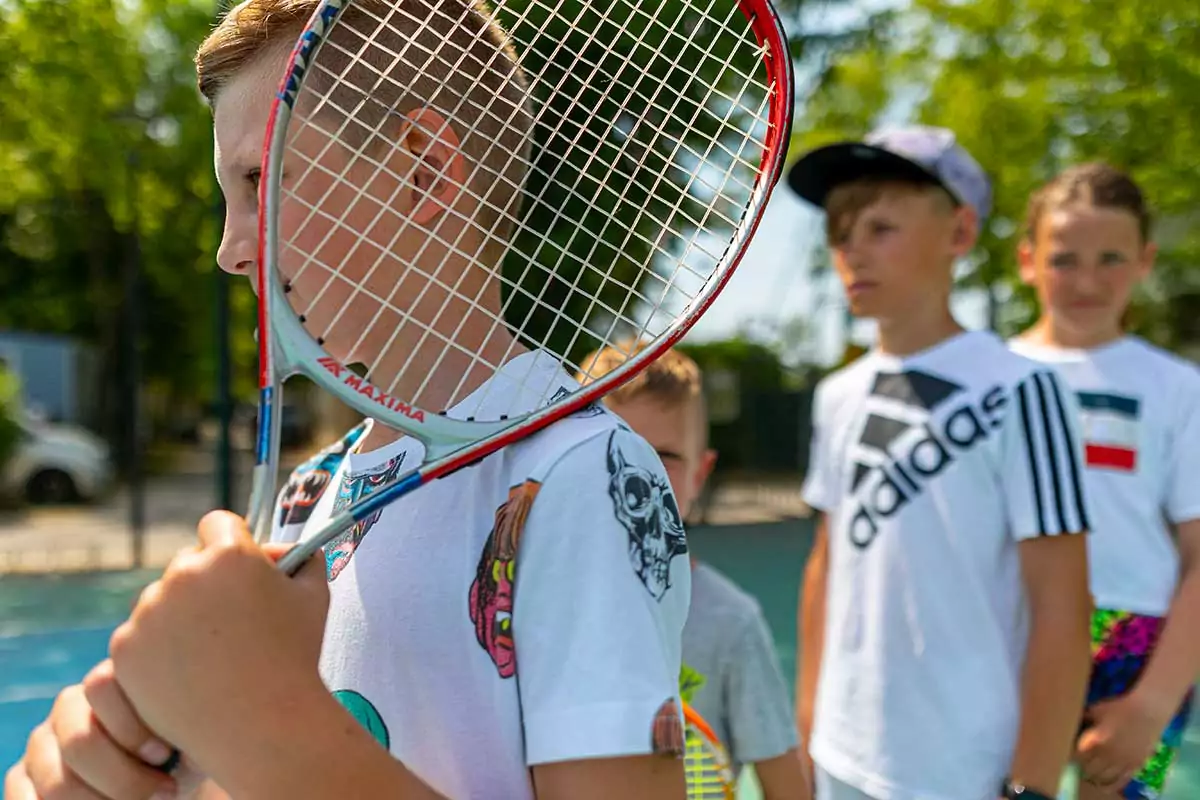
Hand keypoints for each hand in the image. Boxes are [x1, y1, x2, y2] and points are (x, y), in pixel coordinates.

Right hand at [4, 659, 178, 799]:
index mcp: (110, 681)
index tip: (165, 755)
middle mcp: (69, 706)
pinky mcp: (22, 777)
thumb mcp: (190, 733)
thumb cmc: (182, 752)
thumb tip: (179, 739)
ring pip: (57, 781)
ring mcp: (42, 742)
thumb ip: (181, 722)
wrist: (163, 779)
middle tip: (164, 794)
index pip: (101, 685)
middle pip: (80, 741)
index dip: (133, 727)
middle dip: (124, 779)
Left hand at [110, 510, 329, 781]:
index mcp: (230, 554)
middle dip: (205, 582)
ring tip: (211, 656)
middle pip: (187, 562)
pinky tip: (188, 673)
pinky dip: (157, 651)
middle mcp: (183, 574)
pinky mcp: (125, 649)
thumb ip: (301, 560)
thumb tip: (286, 551)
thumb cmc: (294, 658)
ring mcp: (149, 612)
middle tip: (229, 620)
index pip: (218, 524)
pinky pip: (140, 636)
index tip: (237, 565)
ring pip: (160, 600)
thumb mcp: (313, 597)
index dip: (230, 542)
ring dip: (178, 617)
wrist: (262, 725)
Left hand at [1076, 691, 1171, 790]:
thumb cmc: (1120, 708)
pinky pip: (1121, 781)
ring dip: (1093, 777)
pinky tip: (1103, 786)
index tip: (1069, 754)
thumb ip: (1083, 720)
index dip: (1071, 756)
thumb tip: (1070, 724)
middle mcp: (1109, 755)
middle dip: (1081, 767)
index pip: (1077, 756)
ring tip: (1088, 774)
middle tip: (1079, 764)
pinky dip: (1110, 786)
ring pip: (1103, 778)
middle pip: (1088, 769)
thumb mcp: (1096, 710)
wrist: (1148, 711)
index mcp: (1096, 740)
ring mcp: (1123, 762)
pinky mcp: (1136, 766)